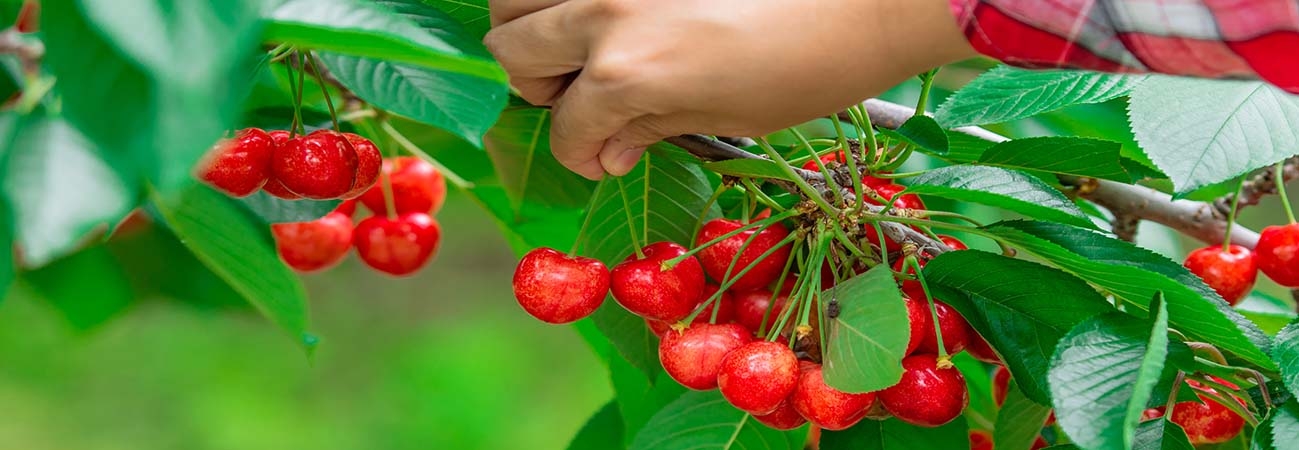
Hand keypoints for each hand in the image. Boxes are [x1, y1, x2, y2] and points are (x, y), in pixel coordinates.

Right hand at [486, 0, 974, 179]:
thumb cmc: (811, 63)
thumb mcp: (728, 115)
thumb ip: (650, 127)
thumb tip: (605, 152)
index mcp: (627, 74)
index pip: (565, 127)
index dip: (583, 153)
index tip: (603, 153)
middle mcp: (603, 11)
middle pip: (516, 51)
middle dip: (543, 84)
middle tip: (584, 92)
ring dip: (535, 24)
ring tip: (578, 39)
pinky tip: (607, 13)